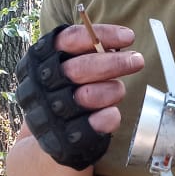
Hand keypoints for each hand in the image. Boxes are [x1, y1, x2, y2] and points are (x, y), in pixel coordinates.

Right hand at [15, 23, 143, 169]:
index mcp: (37, 60)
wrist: (47, 136)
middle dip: (114, 63)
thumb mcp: (65, 65)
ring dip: (112, 91)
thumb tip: (118, 44)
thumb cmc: (63, 90)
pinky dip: (109, 117)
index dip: (101, 35)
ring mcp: (49, 114)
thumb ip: (87, 52)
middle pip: (80, 69)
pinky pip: (94, 125)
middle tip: (137, 60)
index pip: (69, 39)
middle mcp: (39, 85)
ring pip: (88, 96)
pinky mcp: (64, 140)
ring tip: (118, 90)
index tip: (128, 37)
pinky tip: (113, 113)